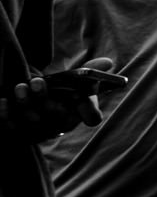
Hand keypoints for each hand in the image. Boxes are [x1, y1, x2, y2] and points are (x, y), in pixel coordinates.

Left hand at [3, 62, 124, 139]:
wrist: (39, 101)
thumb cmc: (62, 90)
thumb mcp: (77, 80)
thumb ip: (90, 71)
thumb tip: (106, 62)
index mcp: (81, 113)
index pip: (93, 117)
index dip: (90, 112)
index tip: (83, 100)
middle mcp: (62, 126)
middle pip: (55, 117)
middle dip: (44, 100)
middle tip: (36, 82)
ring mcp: (40, 132)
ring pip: (32, 121)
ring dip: (25, 104)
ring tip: (19, 87)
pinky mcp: (20, 134)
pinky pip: (12, 128)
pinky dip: (6, 115)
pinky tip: (2, 101)